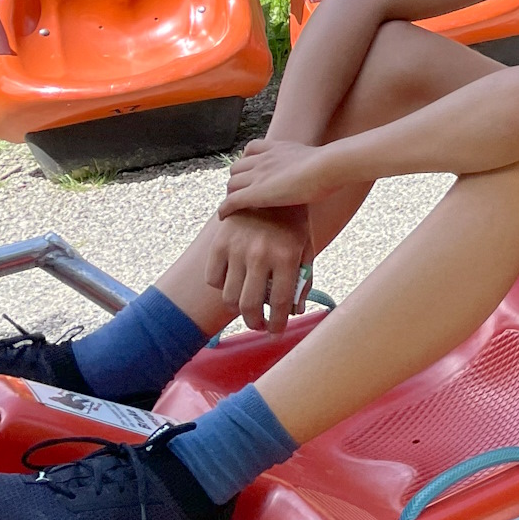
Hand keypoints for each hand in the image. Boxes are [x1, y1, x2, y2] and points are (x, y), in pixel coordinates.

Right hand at [204, 207, 313, 333]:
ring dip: (237, 310)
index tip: (276, 332)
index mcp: (287, 256)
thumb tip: (295, 310)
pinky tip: (233, 285)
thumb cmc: (292, 222)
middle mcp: (260, 254)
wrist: (269, 187)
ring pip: (228, 297)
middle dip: (255, 324)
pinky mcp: (218, 243)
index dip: (277, 323)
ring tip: (247, 310)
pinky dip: (221, 288)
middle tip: (260, 326)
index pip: (280, 302)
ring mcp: (236, 249)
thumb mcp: (305, 246)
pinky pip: (213, 279)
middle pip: (250, 306)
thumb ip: (303, 278)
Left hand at [221, 137, 341, 215]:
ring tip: (235, 207)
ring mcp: (257, 175)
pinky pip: (230, 201)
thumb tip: (335, 167)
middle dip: (237, 180)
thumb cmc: (332, 166)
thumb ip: (318, 164)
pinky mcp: (254, 192)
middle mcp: (263, 159)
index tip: (252, 173)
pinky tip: (224, 217)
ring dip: (231, 195)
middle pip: (236, 168)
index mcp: (278, 148)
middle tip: (244, 195)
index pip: (251, 149)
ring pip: (231, 184)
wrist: (327, 166)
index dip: (248, 162)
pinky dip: (224, 209)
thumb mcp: (322, 159)